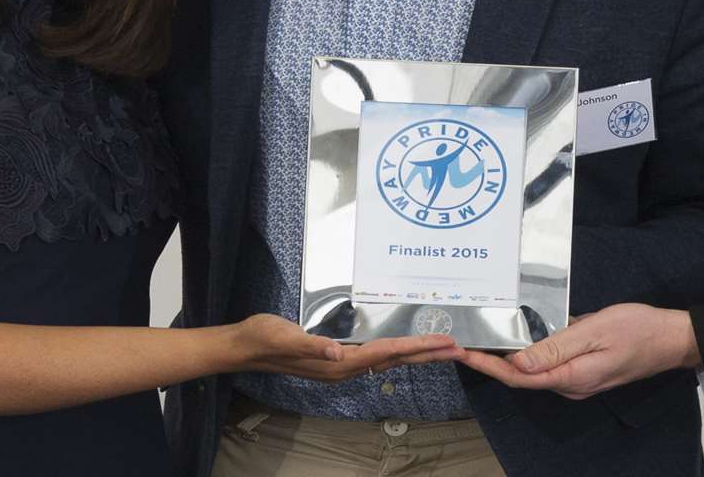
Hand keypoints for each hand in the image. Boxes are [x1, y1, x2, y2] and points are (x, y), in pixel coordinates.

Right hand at [229, 314, 461, 382]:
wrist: (245, 346)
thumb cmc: (264, 338)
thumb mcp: (285, 337)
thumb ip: (312, 345)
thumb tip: (339, 354)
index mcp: (338, 363)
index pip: (387, 353)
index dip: (417, 347)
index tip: (443, 343)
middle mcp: (345, 368)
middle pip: (395, 359)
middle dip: (428, 353)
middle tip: (458, 346)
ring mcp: (341, 365)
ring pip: (388, 359)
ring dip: (416, 353)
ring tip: (441, 347)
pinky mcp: (336, 359)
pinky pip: (375, 355)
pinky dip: (395, 350)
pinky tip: (403, 348)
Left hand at [457, 304, 697, 399]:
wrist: (672, 340)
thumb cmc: (638, 331)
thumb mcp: (595, 332)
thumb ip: (556, 348)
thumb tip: (519, 364)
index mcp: (572, 377)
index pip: (519, 377)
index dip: (488, 365)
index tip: (463, 352)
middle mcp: (571, 384)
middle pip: (521, 377)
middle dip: (490, 361)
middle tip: (462, 344)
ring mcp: (578, 379)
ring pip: (534, 371)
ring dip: (507, 358)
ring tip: (480, 340)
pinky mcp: (584, 370)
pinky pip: (549, 364)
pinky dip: (529, 353)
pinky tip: (517, 339)